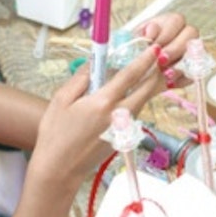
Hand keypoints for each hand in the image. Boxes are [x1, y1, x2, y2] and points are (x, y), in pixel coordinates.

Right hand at [31, 13, 197, 180]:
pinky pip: (134, 113)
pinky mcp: (123, 136)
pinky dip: (136, 100)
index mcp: (103, 102)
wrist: (59, 169)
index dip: (144, 59)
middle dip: (156, 72)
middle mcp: (118, 115)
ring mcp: (123, 127)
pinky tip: (128, 95)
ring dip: (146, 86)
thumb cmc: (55, 134)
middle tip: (160, 58)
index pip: (130, 75)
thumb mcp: (61, 99)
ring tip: (145, 72)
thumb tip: (95, 64)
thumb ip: (81, 78)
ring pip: (142, 101)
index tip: (154, 47)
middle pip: (147, 89)